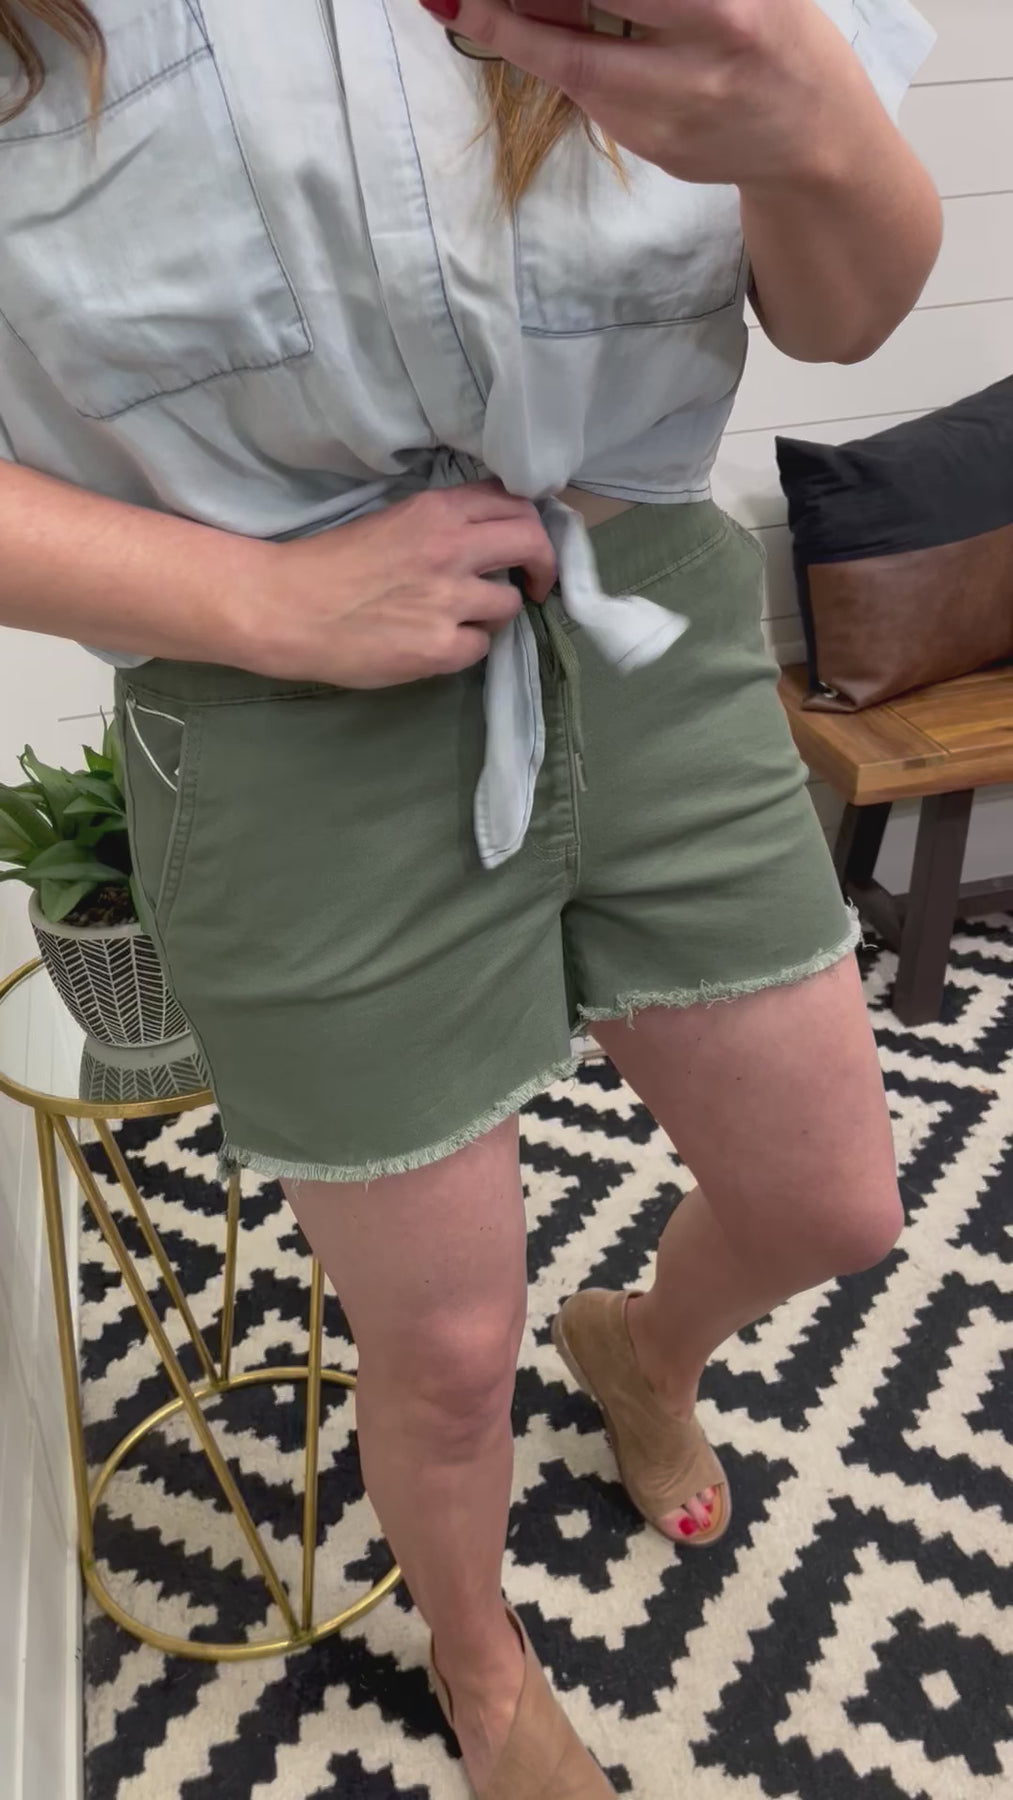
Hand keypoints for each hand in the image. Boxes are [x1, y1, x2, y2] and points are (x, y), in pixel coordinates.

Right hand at [246, 482, 555, 688]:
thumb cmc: (328, 564)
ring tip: (463, 617)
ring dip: (493, 611)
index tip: (527, 542)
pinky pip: (481, 647)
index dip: (531, 523)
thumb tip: (485, 539)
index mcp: (436, 512)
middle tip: (535, 582)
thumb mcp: (391, 522)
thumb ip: (440, 526)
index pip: (513, 502)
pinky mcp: (440, 647)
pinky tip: (437, 642)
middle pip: (531, 543)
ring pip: (509, 604)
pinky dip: (466, 645)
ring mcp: (448, 600)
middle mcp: (451, 549)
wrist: (285, 608)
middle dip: (543, 564)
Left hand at [430, 0, 870, 187]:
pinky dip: (545, 54)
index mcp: (726, 0)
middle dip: (509, 5)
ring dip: (508, 25)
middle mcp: (705, 43)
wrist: (814, 135)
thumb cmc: (770, 31)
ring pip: (569, 60)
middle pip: (580, 16)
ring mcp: (675, 105)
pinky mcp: (654, 144)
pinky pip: (585, 90)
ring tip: (460, 1)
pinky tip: (519, 27)